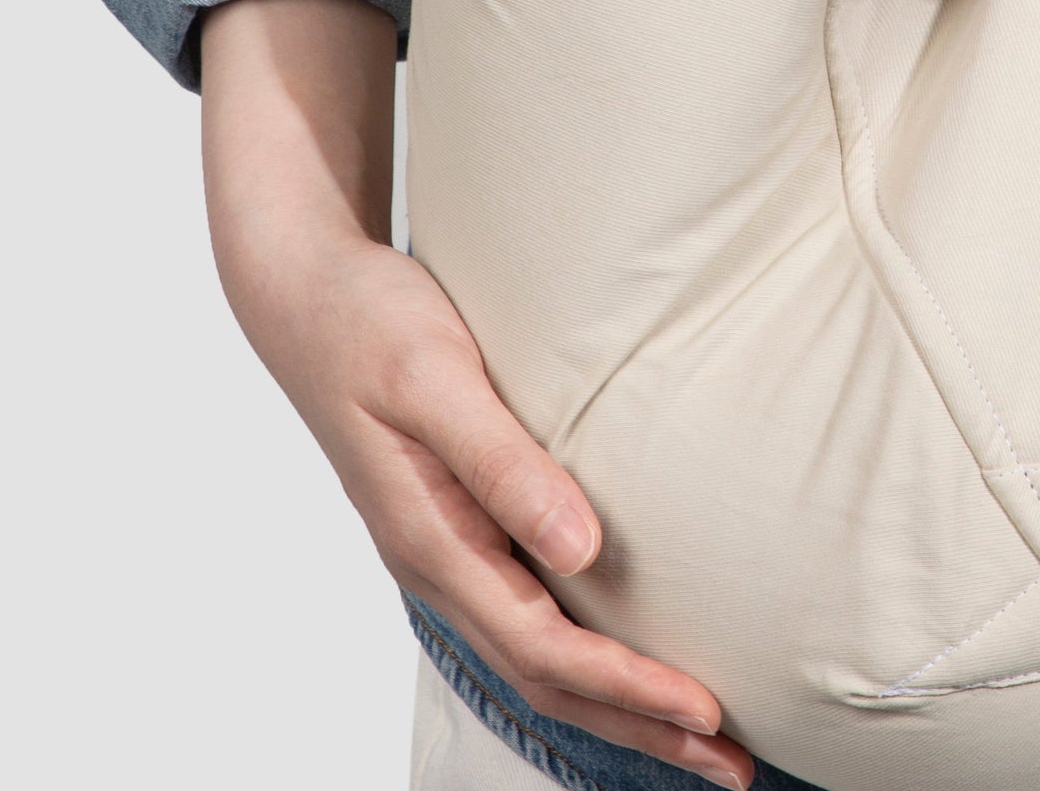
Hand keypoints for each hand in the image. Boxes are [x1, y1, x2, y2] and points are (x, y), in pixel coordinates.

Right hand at [201, 0, 752, 789]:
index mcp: (433, 540)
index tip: (706, 712)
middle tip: (732, 764)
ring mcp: (446, 550)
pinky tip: (627, 652)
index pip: (545, 649)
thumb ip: (503, 463)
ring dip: (618, 701)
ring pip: (537, 656)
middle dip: (639, 725)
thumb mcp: (437, 379)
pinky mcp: (458, 526)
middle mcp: (439, 562)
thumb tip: (581, 550)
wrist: (307, 295)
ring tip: (699, 731)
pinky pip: (528, 614)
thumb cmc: (373, 323)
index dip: (628, 687)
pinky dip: (587, 652)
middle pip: (546, 679)